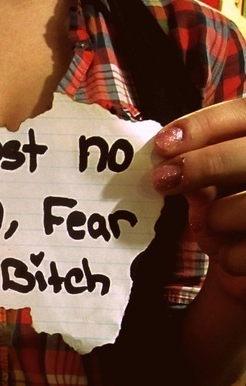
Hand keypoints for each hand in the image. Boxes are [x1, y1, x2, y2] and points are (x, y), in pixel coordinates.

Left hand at [152, 97, 245, 299]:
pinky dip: (229, 257)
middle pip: (245, 155)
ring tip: (217, 226)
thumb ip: (201, 172)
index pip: (241, 115)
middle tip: (162, 180)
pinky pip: (242, 252)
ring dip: (215, 220)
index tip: (162, 144)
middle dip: (200, 166)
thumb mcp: (217, 188)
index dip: (202, 125)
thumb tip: (170, 168)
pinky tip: (232, 253)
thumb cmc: (236, 212)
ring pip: (242, 207)